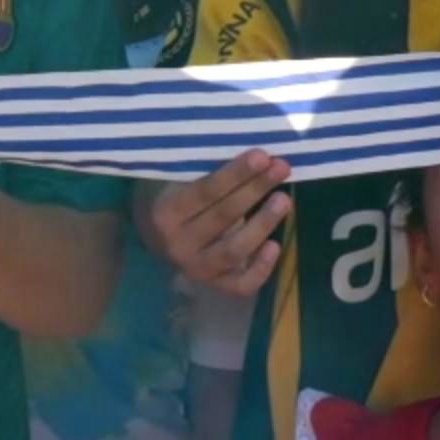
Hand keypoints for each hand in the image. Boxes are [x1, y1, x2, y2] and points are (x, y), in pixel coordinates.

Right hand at [142, 153, 291, 297]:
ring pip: (234, 250)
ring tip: (284, 199)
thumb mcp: (175, 178)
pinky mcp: (213, 286)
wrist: (155, 237)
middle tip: (281, 168)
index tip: (262, 156)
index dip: (235, 174)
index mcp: (164, 213)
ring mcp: (195, 268)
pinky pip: (241, 284)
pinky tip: (276, 246)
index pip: (204, 192)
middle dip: (255, 190)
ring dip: (263, 224)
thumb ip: (203, 169)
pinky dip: (261, 268)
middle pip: (223, 216)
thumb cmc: (172, 196)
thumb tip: (252, 154)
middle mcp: (177, 244)